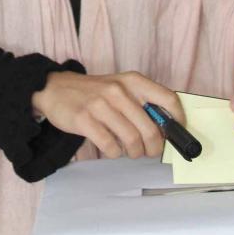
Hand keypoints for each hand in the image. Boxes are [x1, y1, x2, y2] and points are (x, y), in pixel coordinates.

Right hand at [33, 70, 184, 158]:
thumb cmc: (95, 92)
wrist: (55, 88)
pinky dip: (115, 153)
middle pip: (151, 129)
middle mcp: (118, 91)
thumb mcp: (121, 87)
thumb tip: (166, 129)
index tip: (176, 133)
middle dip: (154, 147)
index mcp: (133, 81)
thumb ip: (142, 102)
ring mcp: (100, 105)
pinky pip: (110, 146)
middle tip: (150, 151)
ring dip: (135, 152)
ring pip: (132, 140)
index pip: (168, 99)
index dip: (178, 120)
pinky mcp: (84, 120)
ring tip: (131, 151)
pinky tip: (112, 149)